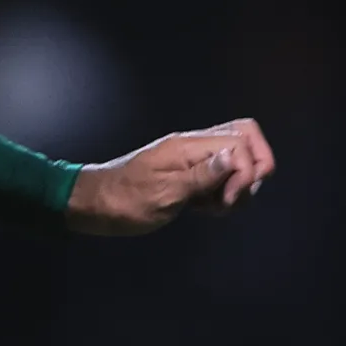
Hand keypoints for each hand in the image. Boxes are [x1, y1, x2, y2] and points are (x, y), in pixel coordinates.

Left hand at [66, 120, 276, 235]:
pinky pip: (221, 173)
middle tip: (230, 200)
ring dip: (238, 184)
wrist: (94, 204)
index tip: (226, 200)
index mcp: (188, 146)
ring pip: (237, 156)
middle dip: (252, 172)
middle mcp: (194, 145)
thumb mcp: (163, 194)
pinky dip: (223, 191)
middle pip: (246, 137)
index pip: (241, 141)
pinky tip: (205, 208)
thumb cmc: (124, 202)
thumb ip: (201, 176)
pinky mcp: (189, 172)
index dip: (246, 173)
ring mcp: (192, 157)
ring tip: (215, 207)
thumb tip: (235, 157)